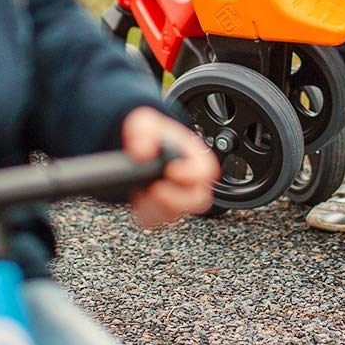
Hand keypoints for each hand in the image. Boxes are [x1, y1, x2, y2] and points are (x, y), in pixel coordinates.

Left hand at [121, 107, 218, 227]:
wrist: (141, 147)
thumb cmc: (153, 134)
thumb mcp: (145, 123)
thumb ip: (143, 132)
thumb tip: (142, 152)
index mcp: (196, 158)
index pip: (206, 171)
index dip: (191, 174)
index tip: (172, 171)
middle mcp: (191, 181)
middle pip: (197, 200)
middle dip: (176, 199)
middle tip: (156, 190)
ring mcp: (178, 198)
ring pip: (175, 214)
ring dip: (158, 207)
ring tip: (143, 194)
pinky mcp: (161, 210)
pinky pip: (155, 220)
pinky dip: (145, 213)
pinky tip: (137, 199)